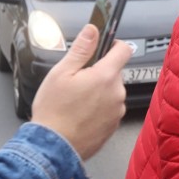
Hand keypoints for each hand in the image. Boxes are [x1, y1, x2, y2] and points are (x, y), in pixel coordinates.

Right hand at [31, 24, 132, 159]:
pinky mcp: (114, 125)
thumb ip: (81, 49)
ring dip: (99, 91)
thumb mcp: (61, 73)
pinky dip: (99, 108)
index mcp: (106, 76)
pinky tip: (81, 113)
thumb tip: (92, 31)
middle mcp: (117, 93)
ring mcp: (117, 110)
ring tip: (76, 101)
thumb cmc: (54, 111)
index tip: (104, 46)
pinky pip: (110, 108)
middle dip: (99, 72)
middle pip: (115, 72)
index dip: (114, 45)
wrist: (54, 147)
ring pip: (112, 91)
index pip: (124, 50)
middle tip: (77, 81)